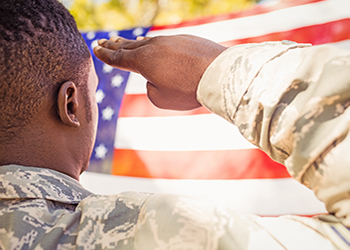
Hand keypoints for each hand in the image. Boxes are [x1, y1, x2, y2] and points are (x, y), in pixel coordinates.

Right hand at [94, 35, 226, 109]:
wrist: (217, 72)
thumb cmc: (188, 89)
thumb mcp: (161, 98)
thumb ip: (150, 88)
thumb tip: (154, 78)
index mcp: (142, 61)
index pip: (119, 58)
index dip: (106, 54)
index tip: (96, 48)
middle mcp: (153, 47)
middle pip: (128, 46)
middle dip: (114, 45)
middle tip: (103, 42)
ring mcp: (169, 41)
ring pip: (146, 42)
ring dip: (132, 43)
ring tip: (122, 41)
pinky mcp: (185, 39)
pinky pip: (163, 41)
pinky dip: (152, 43)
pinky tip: (150, 43)